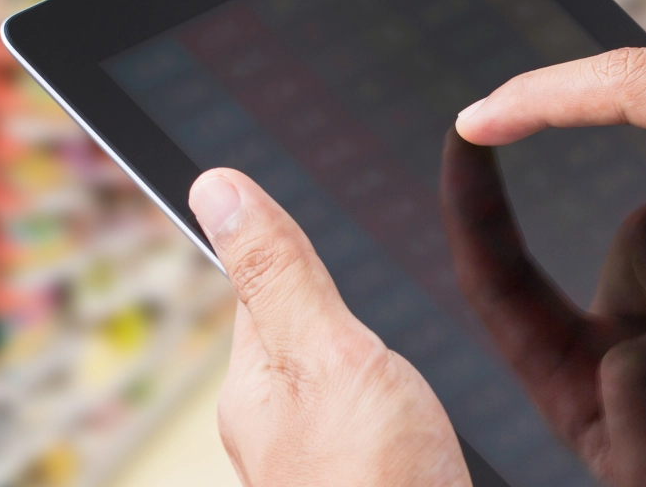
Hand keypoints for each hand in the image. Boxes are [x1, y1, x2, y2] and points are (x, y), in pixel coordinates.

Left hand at [190, 169, 467, 486]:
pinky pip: (386, 424)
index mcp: (255, 386)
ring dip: (385, 359)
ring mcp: (329, 462)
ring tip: (406, 342)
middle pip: (312, 336)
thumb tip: (215, 188)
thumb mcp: (327, 353)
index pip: (261, 289)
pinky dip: (410, 404)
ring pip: (355, 382)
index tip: (313, 212)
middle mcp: (282, 429)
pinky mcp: (381, 482)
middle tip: (382, 265)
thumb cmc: (373, 484)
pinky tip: (430, 409)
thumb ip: (281, 273)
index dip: (290, 247)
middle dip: (347, 305)